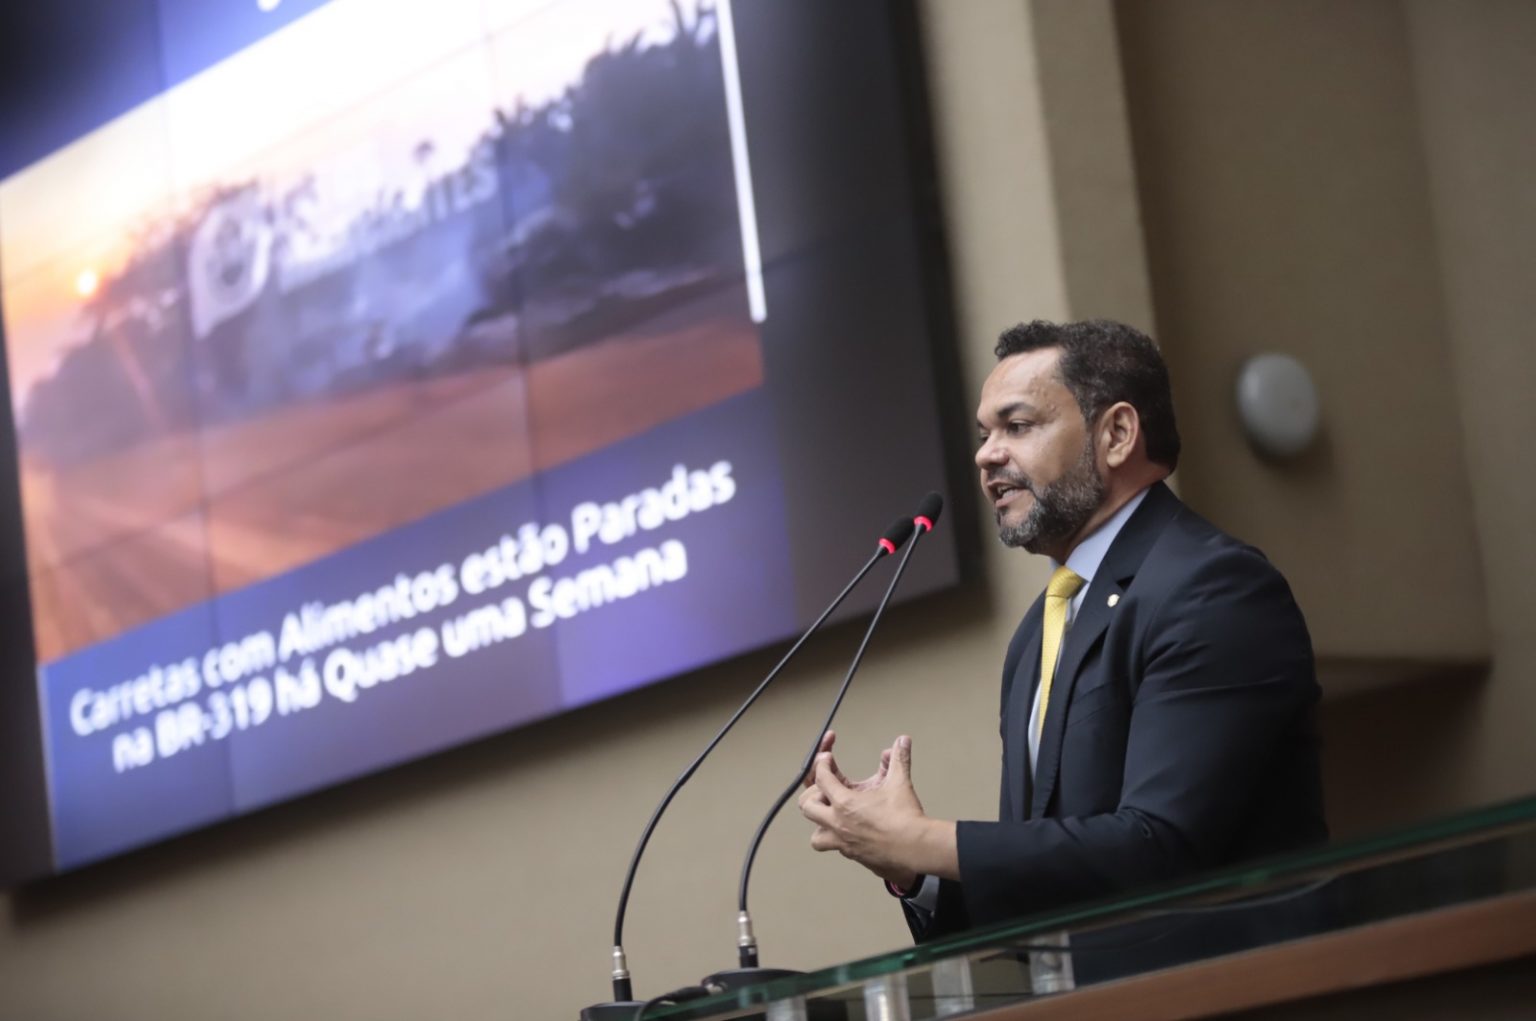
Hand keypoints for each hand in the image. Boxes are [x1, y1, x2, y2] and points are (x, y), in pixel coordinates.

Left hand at [798, 734, 926, 887]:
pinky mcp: (853, 855)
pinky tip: (851, 829)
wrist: (915, 849)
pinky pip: (835, 847)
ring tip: (832, 813)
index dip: (822, 764)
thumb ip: (898, 759)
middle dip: (813, 793)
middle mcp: (838, 824)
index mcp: (844, 804)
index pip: (820, 778)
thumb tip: (902, 741)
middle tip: (826, 784)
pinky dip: (838, 837)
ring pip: (816, 836)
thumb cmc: (905, 819)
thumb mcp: (899, 782)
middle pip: (807, 806)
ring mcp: (843, 843)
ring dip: (820, 823)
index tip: (827, 757)